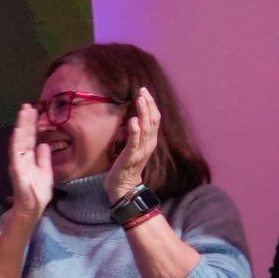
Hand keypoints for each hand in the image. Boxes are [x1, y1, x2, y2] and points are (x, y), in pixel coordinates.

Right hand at [6, 104, 51, 218]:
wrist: (33, 208)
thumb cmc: (38, 192)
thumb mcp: (45, 171)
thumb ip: (43, 158)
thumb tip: (44, 144)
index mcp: (29, 158)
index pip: (30, 138)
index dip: (31, 124)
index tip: (33, 110)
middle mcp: (22, 158)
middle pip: (24, 136)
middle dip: (25, 121)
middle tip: (27, 105)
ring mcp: (18, 163)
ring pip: (19, 141)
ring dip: (21, 126)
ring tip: (24, 112)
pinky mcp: (17, 170)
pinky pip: (16, 154)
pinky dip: (17, 142)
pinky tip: (18, 131)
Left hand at [104, 86, 160, 203]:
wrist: (124, 186)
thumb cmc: (126, 166)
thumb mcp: (133, 147)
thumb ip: (136, 134)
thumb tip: (133, 118)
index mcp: (150, 141)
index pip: (154, 119)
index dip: (151, 104)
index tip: (144, 91)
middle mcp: (149, 144)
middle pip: (153, 120)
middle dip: (148, 104)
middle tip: (142, 90)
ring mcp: (141, 150)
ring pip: (146, 128)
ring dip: (143, 112)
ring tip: (140, 99)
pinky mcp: (131, 156)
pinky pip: (134, 141)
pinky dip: (134, 130)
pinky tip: (132, 120)